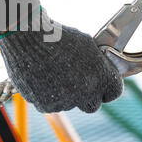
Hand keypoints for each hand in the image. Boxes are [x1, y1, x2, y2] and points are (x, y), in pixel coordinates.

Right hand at [0, 9, 122, 112]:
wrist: (27, 38)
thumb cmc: (57, 36)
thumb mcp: (86, 44)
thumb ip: (98, 62)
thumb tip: (100, 70)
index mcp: (101, 77)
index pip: (114, 92)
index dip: (107, 87)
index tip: (99, 83)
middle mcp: (86, 93)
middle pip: (92, 105)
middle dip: (87, 96)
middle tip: (75, 81)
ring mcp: (65, 101)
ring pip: (69, 104)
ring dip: (64, 93)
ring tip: (53, 72)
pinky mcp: (46, 105)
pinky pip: (51, 104)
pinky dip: (47, 95)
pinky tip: (42, 77)